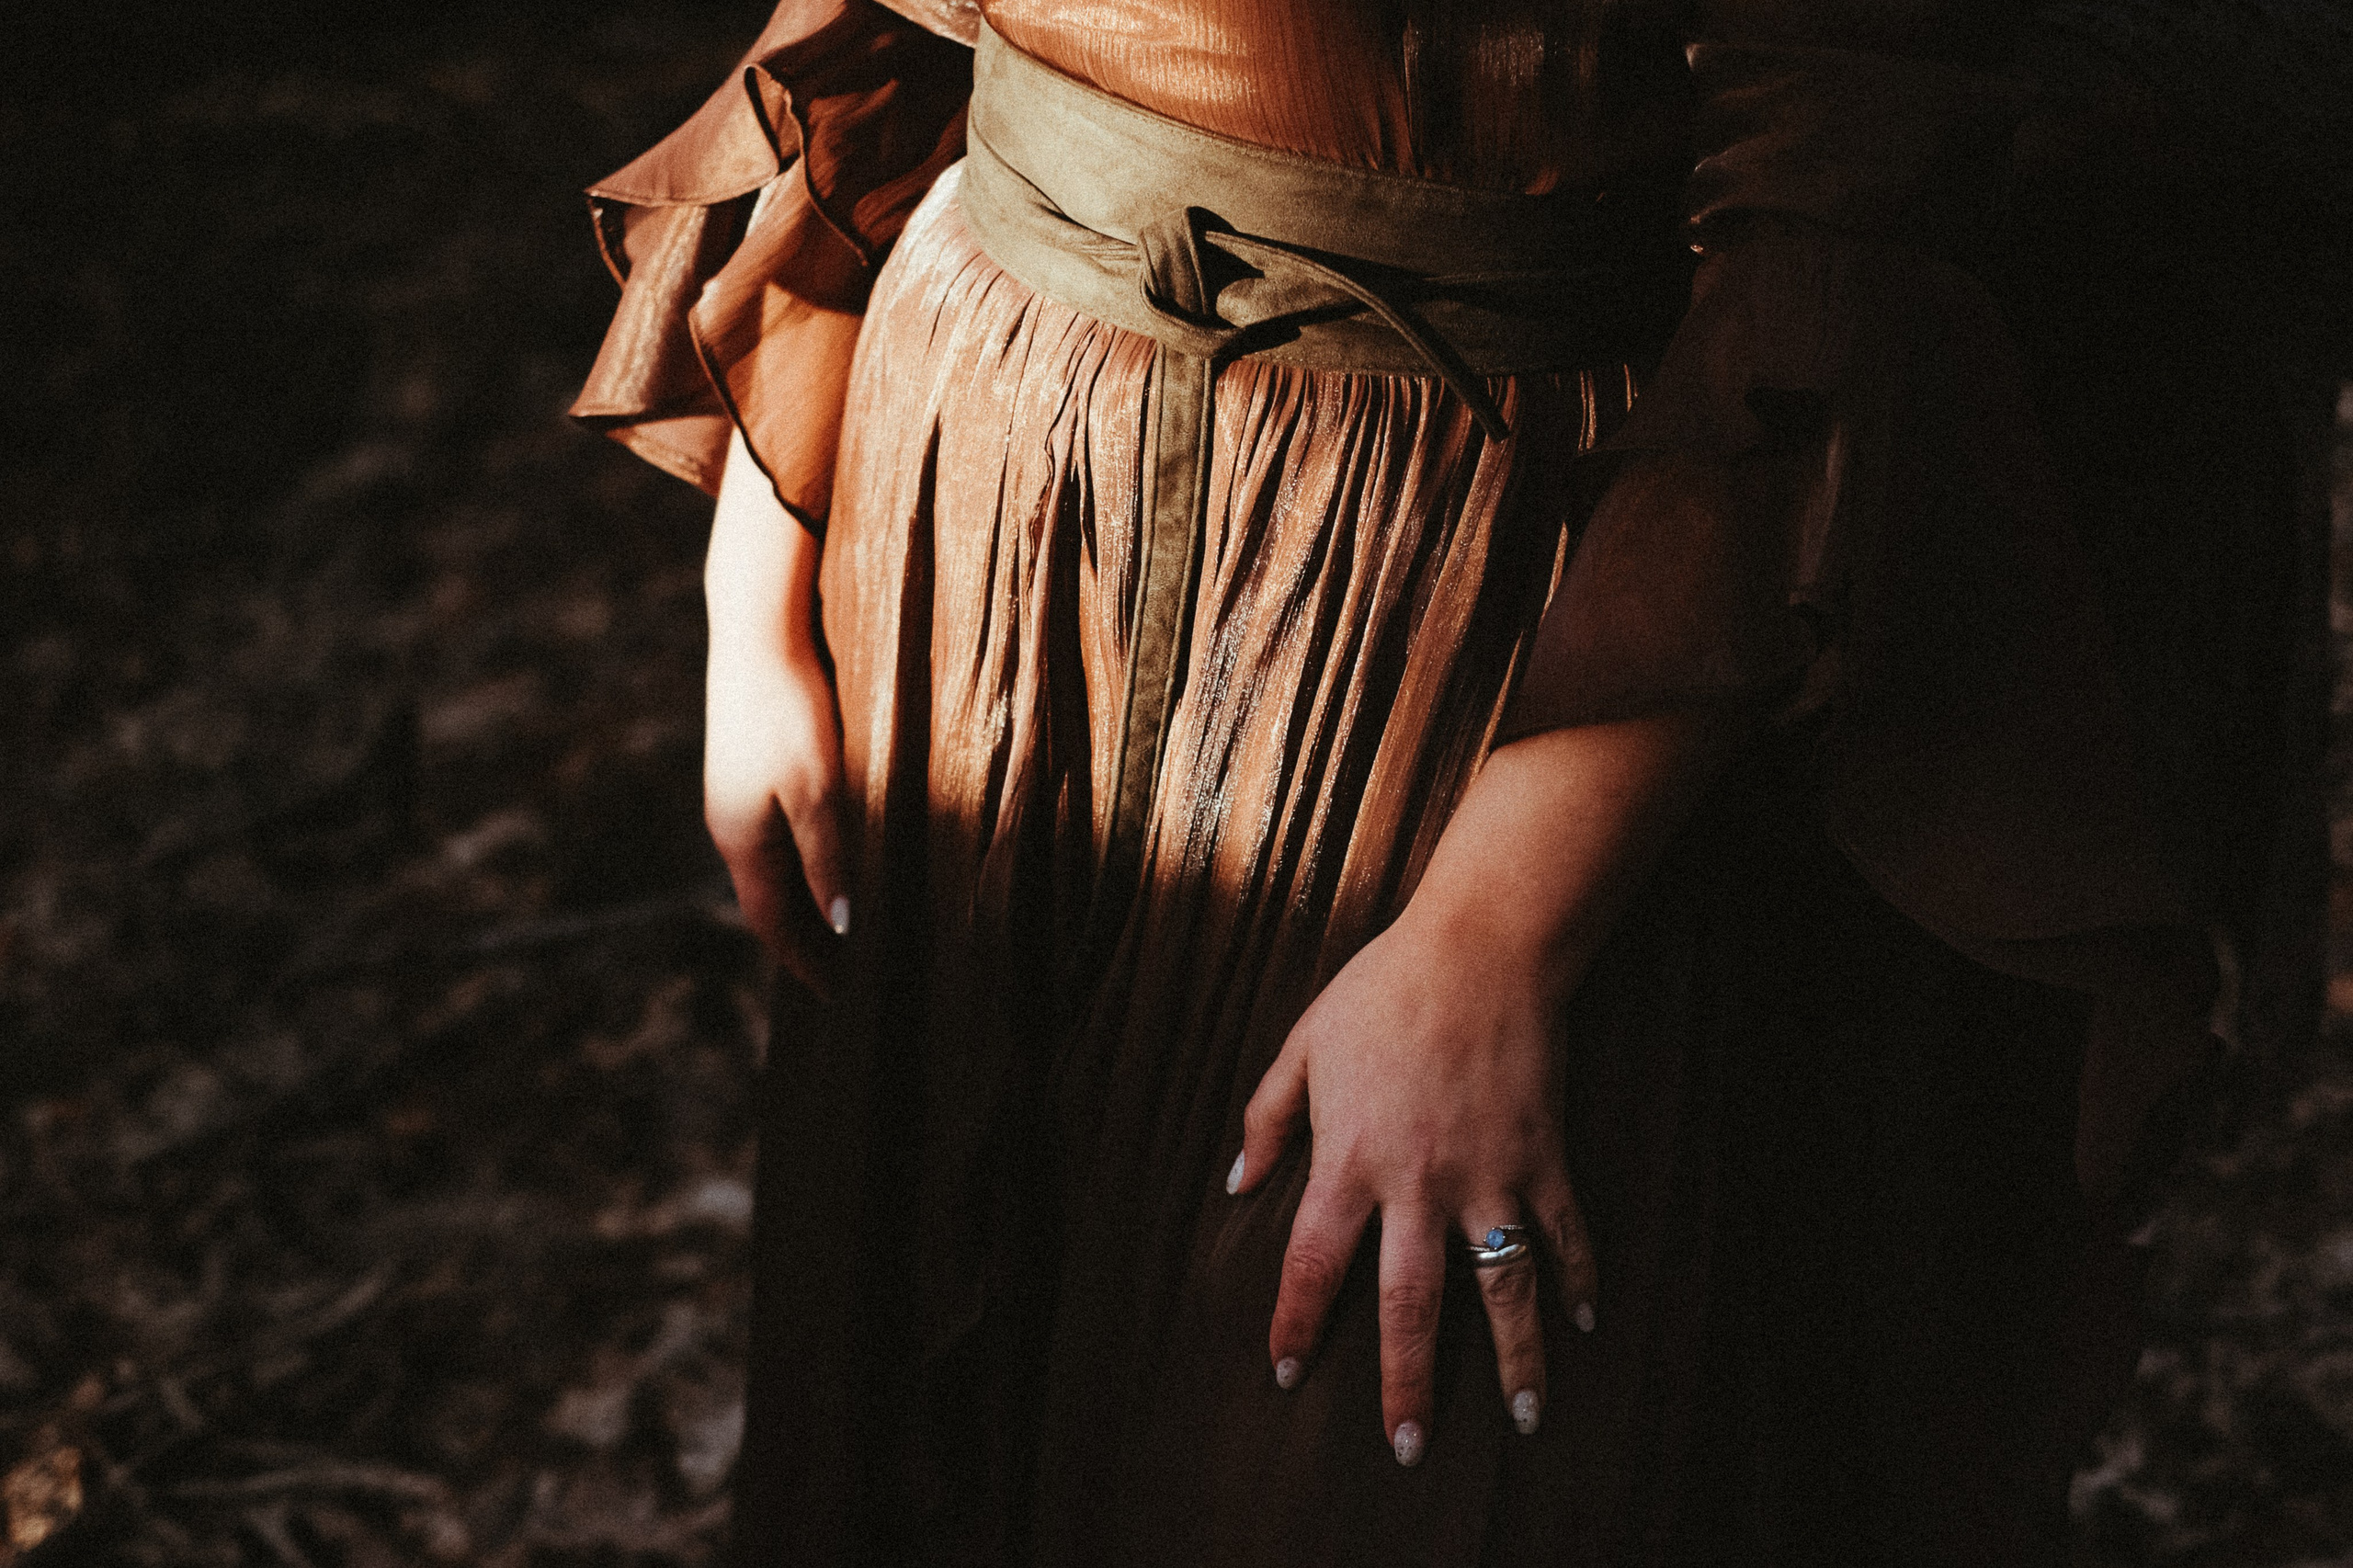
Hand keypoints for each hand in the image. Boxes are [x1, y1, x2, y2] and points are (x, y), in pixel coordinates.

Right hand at [703, 431, 849, 994]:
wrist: (756, 630)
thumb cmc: (792, 710)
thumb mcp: (821, 790)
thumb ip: (830, 858)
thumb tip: (844, 924)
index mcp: (744, 839)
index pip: (774, 922)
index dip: (806, 961)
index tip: (838, 996)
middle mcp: (729, 825)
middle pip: (767, 902)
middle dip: (802, 942)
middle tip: (841, 976)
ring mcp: (732, 796)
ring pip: (768, 870)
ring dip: (800, 905)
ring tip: (837, 932)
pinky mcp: (744, 768)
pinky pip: (770, 839)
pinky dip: (797, 867)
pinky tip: (820, 863)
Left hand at [1230, 712, 1744, 1464]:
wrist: (1478, 949)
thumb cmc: (1380, 993)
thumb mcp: (1303, 1047)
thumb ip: (1266, 1118)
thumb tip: (1236, 1183)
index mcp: (1350, 1158)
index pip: (1312, 1261)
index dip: (1294, 1320)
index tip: (1284, 1371)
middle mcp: (1419, 1181)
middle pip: (1409, 1302)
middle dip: (1407, 1380)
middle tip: (1408, 1447)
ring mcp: (1488, 1173)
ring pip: (1503, 1287)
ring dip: (1517, 1358)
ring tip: (1527, 1419)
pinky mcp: (1542, 1155)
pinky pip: (1565, 1231)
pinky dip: (1579, 1277)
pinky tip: (1585, 1322)